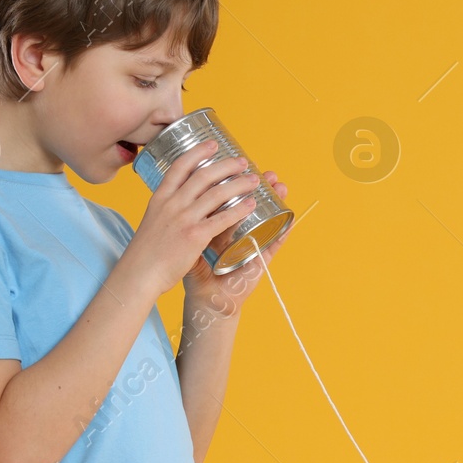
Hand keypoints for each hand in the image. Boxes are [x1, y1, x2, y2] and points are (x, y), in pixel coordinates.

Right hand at [121, 139, 263, 298]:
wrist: (139, 273)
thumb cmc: (146, 252)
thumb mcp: (152, 221)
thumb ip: (166, 209)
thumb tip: (178, 200)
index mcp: (160, 198)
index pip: (180, 167)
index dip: (198, 152)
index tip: (213, 144)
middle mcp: (172, 204)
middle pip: (203, 176)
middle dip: (226, 166)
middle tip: (243, 161)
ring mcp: (184, 219)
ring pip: (216, 194)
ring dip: (238, 184)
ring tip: (254, 180)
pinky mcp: (195, 236)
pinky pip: (222, 218)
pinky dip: (239, 210)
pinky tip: (251, 205)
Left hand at [182, 169, 292, 315]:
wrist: (204, 300)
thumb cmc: (195, 273)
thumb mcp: (184, 242)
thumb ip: (181, 224)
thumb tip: (172, 198)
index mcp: (219, 224)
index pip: (230, 197)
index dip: (235, 180)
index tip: (238, 163)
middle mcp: (238, 231)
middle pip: (251, 202)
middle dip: (257, 184)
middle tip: (263, 171)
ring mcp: (251, 244)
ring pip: (266, 218)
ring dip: (275, 200)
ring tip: (279, 185)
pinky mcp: (259, 260)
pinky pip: (273, 244)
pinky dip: (283, 231)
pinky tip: (290, 217)